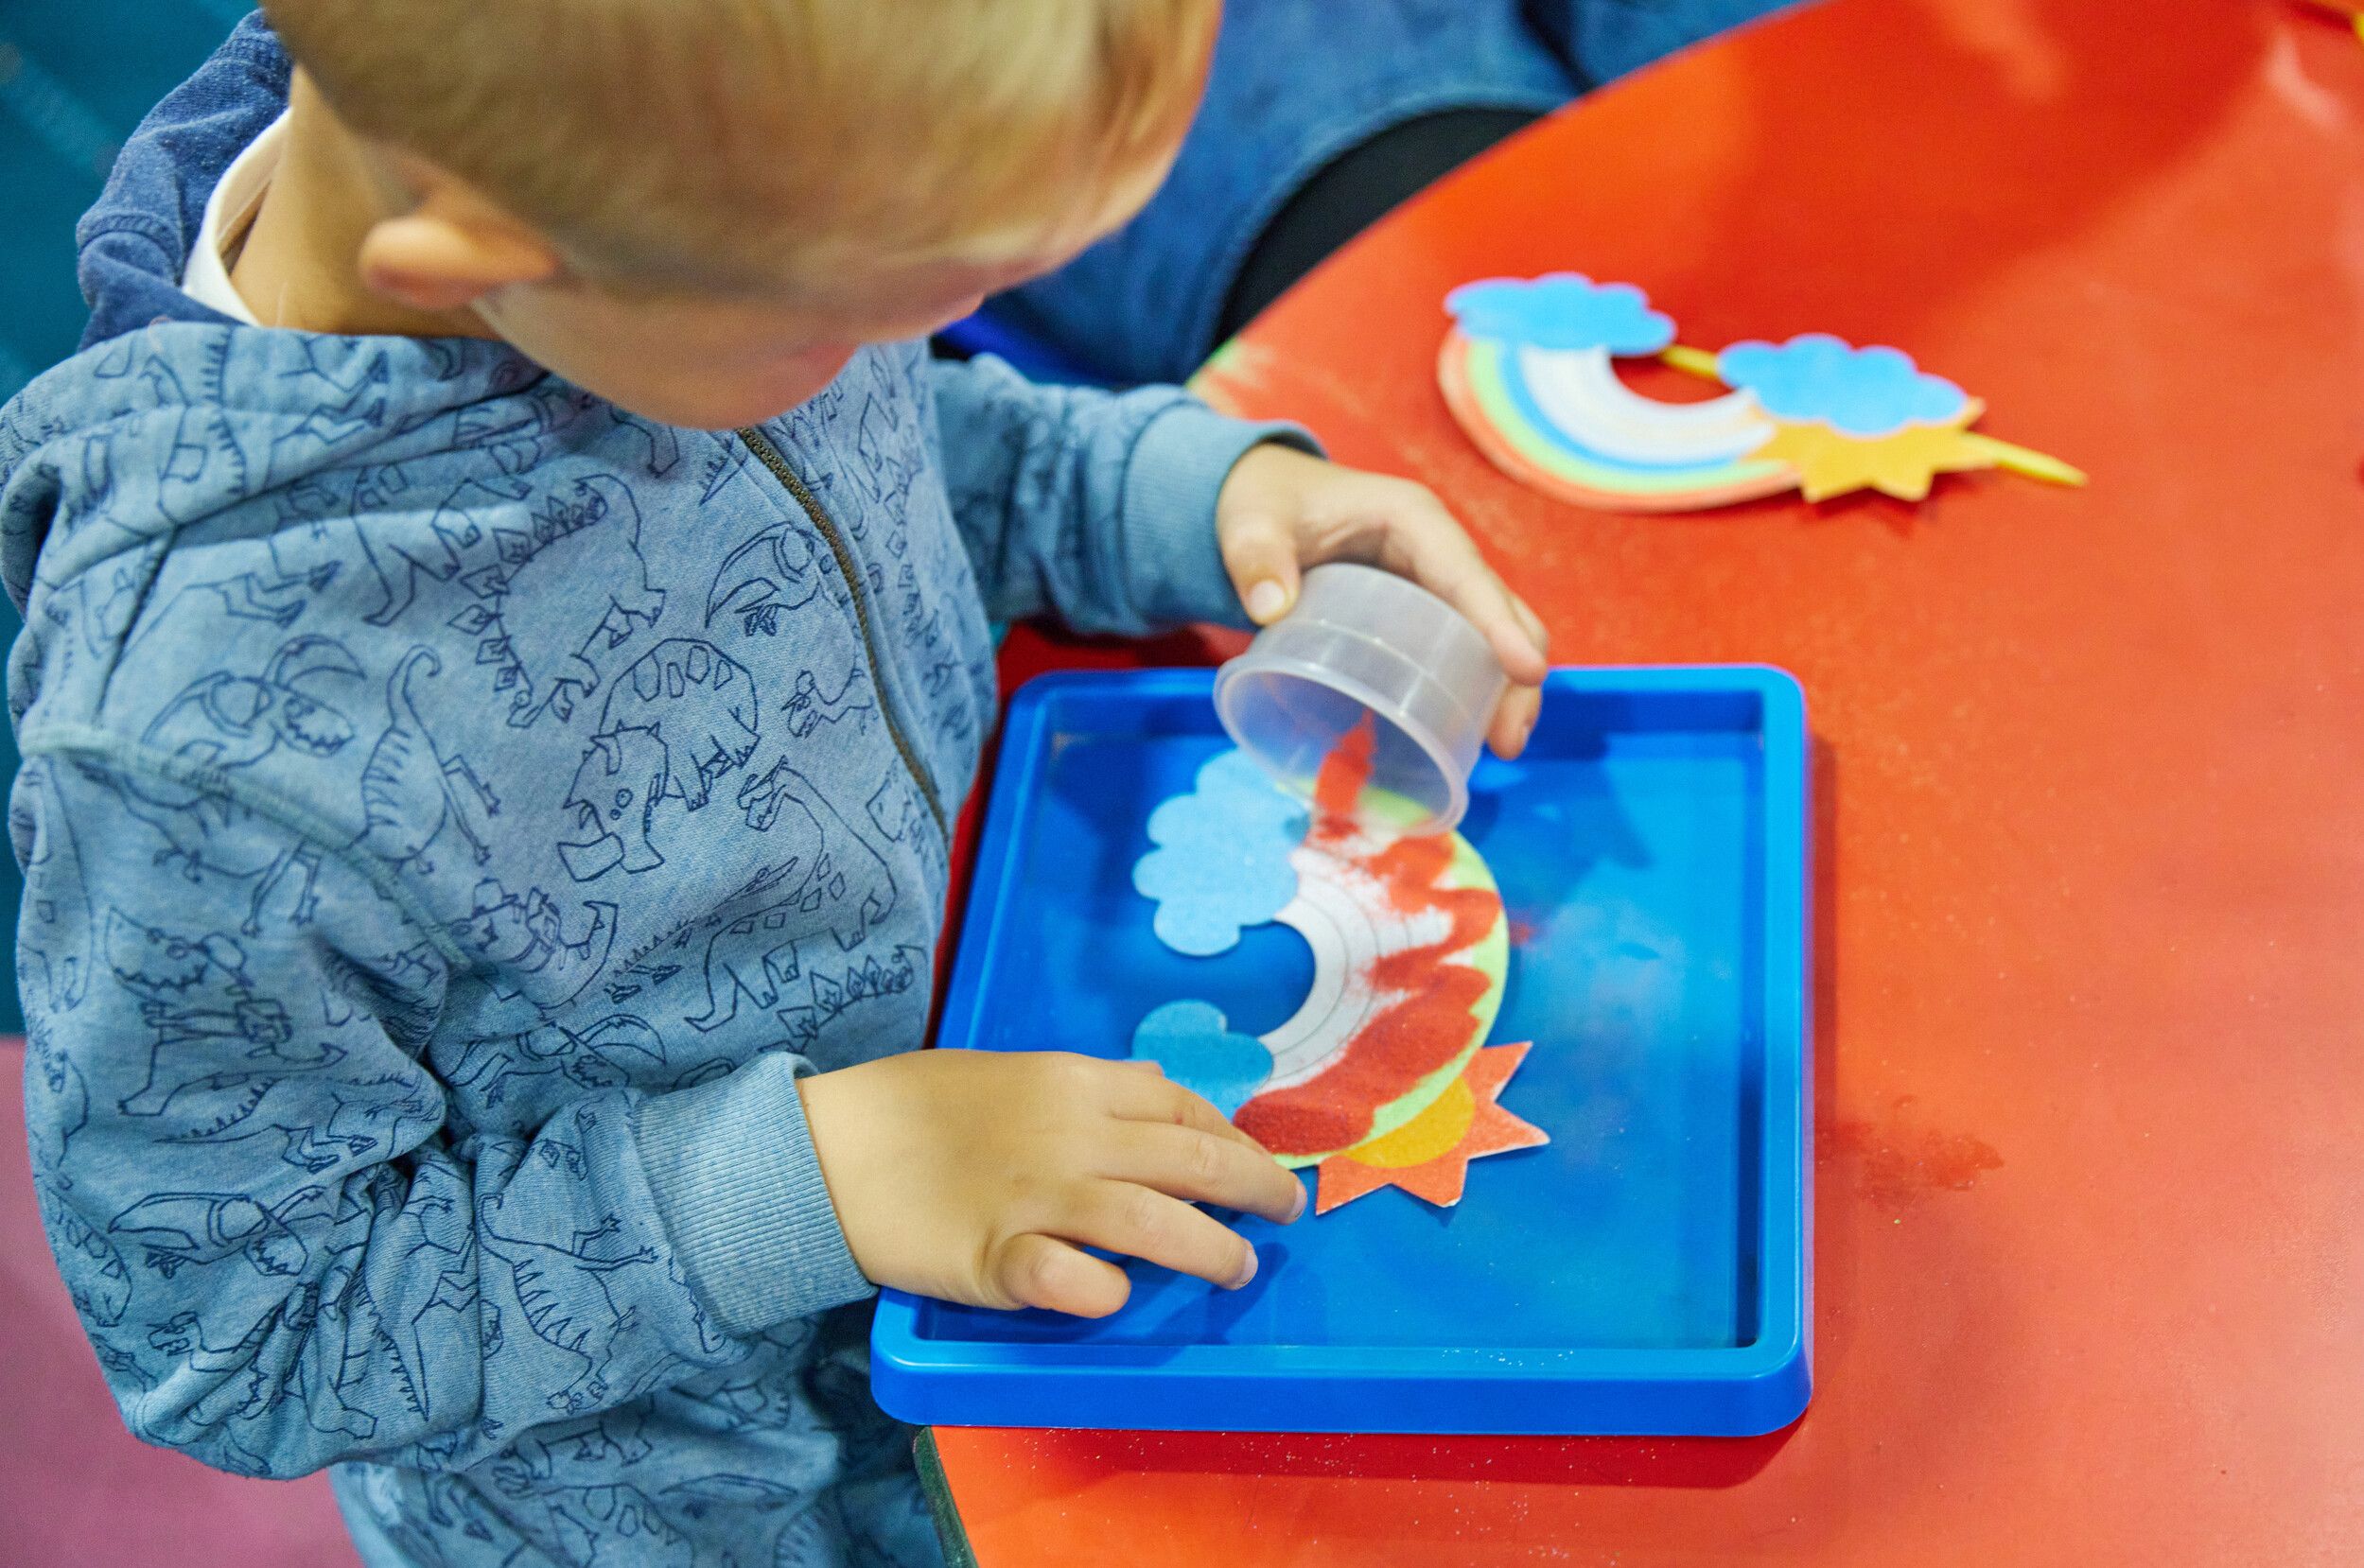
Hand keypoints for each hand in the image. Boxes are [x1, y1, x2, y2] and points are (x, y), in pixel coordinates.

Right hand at [800, 1050, 1304, 1317]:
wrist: (831, 1144)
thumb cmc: (921, 1108)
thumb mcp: (1016, 1071)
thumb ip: (1090, 1086)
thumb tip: (1159, 1089)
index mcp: (1077, 1082)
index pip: (1185, 1110)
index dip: (1237, 1142)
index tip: (1261, 1167)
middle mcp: (1072, 1135)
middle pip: (1194, 1162)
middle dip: (1257, 1191)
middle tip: (1285, 1215)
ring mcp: (1036, 1197)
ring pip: (1154, 1222)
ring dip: (1211, 1250)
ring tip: (1235, 1270)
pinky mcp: (997, 1258)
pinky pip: (1071, 1279)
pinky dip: (1106, 1291)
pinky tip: (1117, 1298)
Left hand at [1215, 444, 1550, 756]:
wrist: (1265, 500)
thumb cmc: (1266, 505)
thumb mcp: (1251, 524)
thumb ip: (1255, 558)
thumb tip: (1270, 607)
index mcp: (1411, 519)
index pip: (1467, 574)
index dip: (1499, 623)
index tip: (1527, 672)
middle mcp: (1437, 548)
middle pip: (1501, 607)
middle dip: (1517, 670)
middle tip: (1508, 739)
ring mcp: (1435, 580)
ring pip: (1494, 632)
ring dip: (1507, 687)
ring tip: (1502, 746)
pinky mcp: (1424, 609)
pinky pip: (1465, 646)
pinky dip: (1477, 686)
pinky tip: (1470, 733)